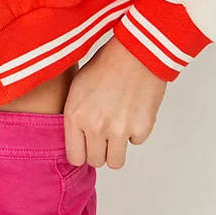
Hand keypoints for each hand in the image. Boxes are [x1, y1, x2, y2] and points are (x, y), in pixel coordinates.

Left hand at [62, 36, 167, 168]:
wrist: (136, 52)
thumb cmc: (106, 65)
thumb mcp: (76, 88)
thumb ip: (74, 117)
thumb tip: (76, 141)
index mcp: (75, 115)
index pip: (74, 157)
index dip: (81, 152)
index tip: (86, 146)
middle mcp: (95, 126)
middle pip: (96, 161)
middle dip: (99, 151)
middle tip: (103, 135)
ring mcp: (119, 130)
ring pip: (116, 162)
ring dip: (116, 148)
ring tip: (117, 128)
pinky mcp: (141, 129)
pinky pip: (135, 143)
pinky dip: (135, 132)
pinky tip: (132, 111)